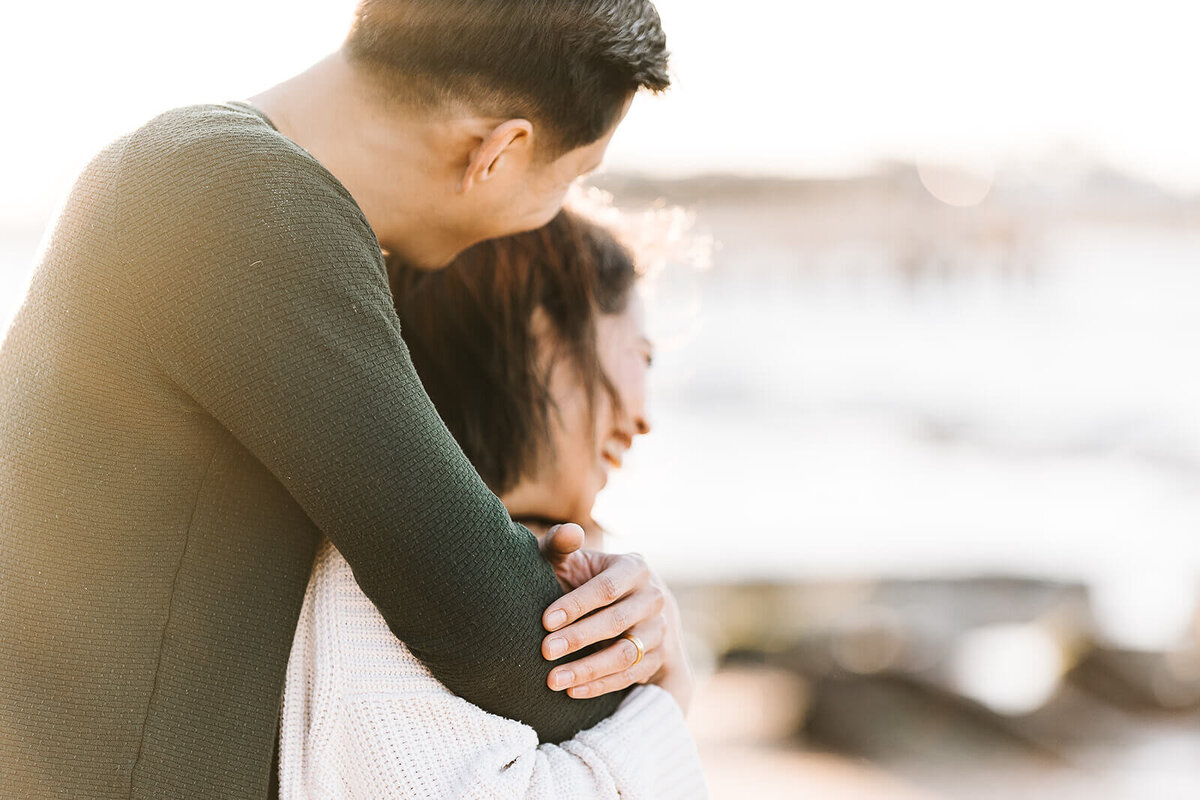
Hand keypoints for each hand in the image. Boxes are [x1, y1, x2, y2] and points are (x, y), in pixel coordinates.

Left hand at [538, 524, 694, 711]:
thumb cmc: (587, 580)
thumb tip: (570, 531)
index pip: (607, 588)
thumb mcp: (575, 560)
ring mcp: (660, 630)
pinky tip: (571, 690)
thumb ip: (562, 544)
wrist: (629, 608)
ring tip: (553, 679)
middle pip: (617, 622)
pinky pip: (629, 676)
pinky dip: (601, 686)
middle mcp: (653, 598)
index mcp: (635, 568)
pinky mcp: (658, 658)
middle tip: (545, 651)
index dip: (576, 605)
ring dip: (589, 669)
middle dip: (579, 638)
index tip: (545, 621)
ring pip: (626, 654)